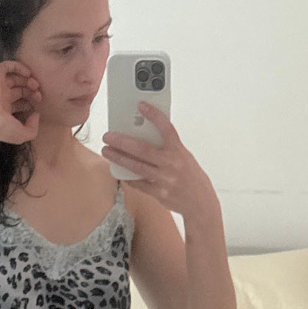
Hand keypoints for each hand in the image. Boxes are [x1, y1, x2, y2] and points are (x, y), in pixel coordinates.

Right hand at [0, 60, 40, 145]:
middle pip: (20, 90)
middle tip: (38, 95)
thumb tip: (36, 114)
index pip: (20, 104)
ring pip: (15, 78)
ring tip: (35, 84)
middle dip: (31, 91)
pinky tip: (27, 73)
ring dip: (27, 79)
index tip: (36, 107)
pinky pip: (7, 66)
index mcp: (5, 112)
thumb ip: (33, 129)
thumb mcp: (22, 136)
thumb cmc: (1, 128)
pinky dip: (18, 66)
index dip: (30, 103)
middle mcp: (2, 98)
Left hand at [101, 103, 216, 219]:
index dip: (154, 115)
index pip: (166, 129)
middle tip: (108, 136)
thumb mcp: (184, 156)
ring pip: (137, 167)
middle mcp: (171, 164)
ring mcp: (164, 180)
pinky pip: (138, 184)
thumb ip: (167, 147)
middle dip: (122, 141)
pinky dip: (127, 177)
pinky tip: (118, 170)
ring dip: (119, 158)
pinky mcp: (158, 194)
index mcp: (178, 152)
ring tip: (107, 151)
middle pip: (143, 150)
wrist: (200, 202)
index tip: (141, 105)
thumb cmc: (191, 176)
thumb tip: (146, 134)